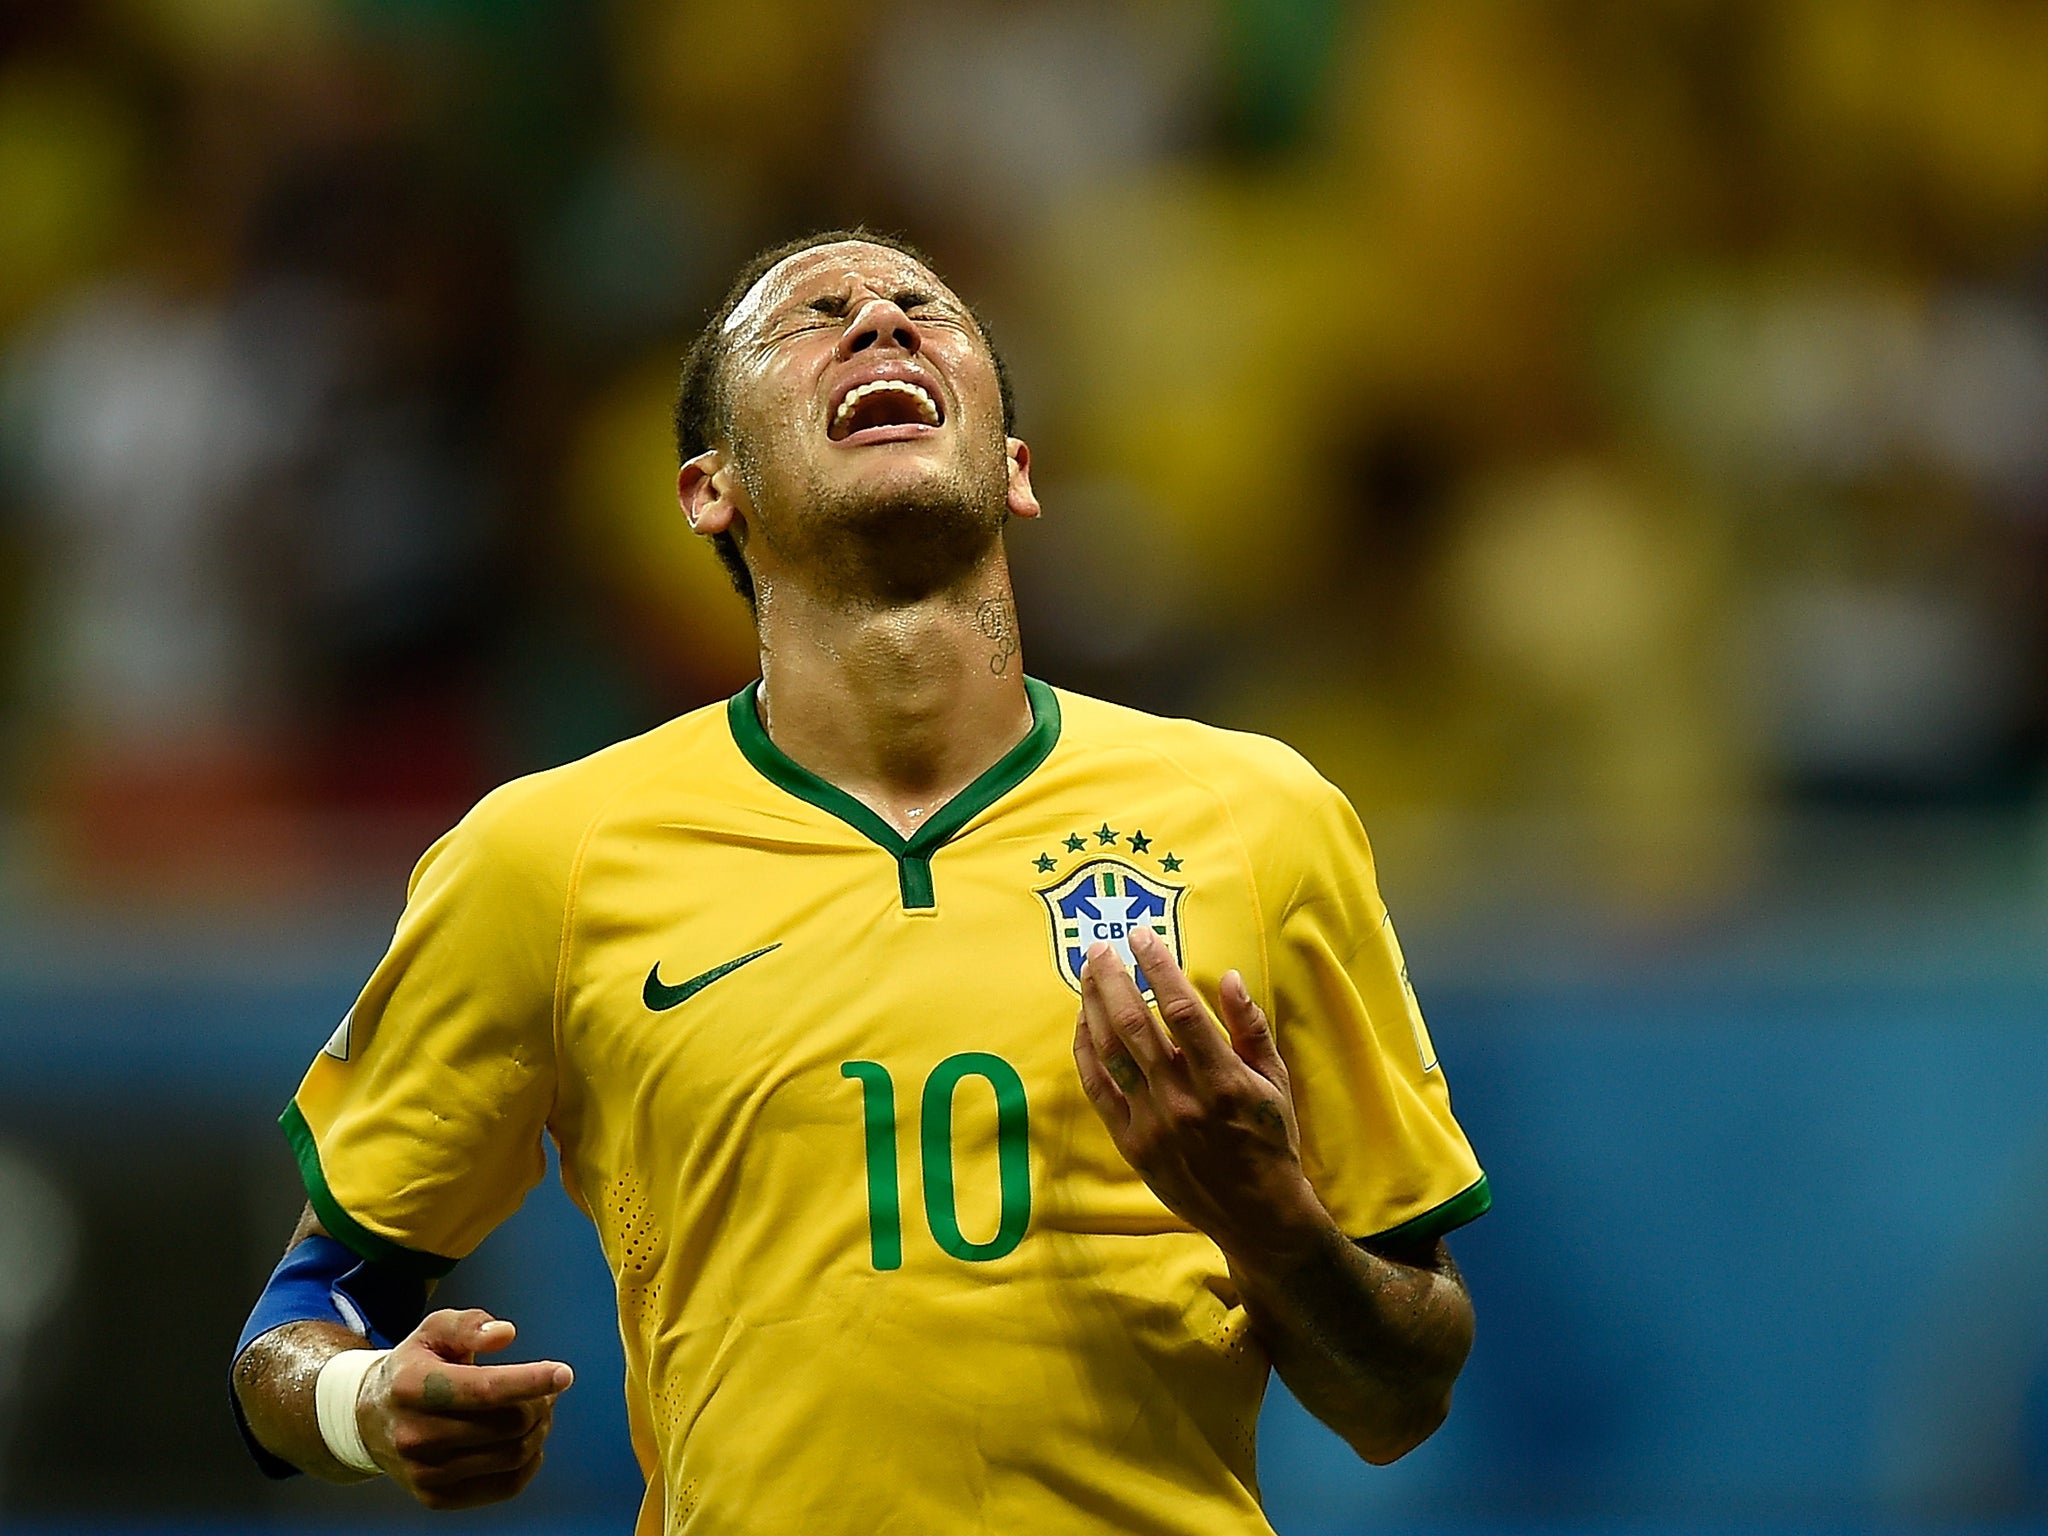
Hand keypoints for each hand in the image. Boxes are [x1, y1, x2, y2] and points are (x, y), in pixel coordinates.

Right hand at [357, 1308, 572, 1509]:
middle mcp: (414, 1435)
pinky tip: (526, 1439)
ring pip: (513, 1455)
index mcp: (412, 1387)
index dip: (531, 1381)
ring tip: (537, 1410)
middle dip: (540, 1404)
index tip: (564, 1374)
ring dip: (539, 1430)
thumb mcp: (434, 1331)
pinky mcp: (436, 1497)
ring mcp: (424, 1472)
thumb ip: (469, 1324)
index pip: (484, 1389)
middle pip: (508, 1424)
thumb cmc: (414, 1368)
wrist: (371, 1421)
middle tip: (547, 1389)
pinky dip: (530, 1461)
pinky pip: (507, 1485)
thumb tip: (505, 1334)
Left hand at [1071, 927, 1330, 1262]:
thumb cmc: (1271, 1140)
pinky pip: (1098, 1089)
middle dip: (1113, 979)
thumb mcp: (1275, 1081)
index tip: (1142, 937)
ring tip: (1087, 974)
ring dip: (1093, 1008)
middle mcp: (1183, 1099)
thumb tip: (1228, 977)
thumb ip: (1252, 1027)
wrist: (1257, 1214)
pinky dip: (1086, 1052)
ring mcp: (1152, 1123)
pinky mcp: (1132, 1143)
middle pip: (1134, 1025)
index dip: (1158, 968)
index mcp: (1223, 1080)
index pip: (1182, 1010)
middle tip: (1100, 947)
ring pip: (1110, 1053)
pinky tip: (1084, 1024)